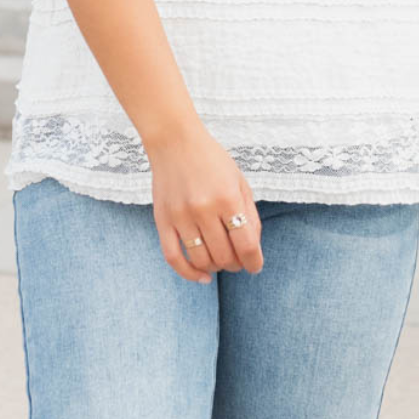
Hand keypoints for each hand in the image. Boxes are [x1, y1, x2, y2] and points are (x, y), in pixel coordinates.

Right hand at [145, 125, 263, 282]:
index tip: (255, 266)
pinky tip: (201, 277)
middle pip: (224, 256)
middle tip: (237, 260)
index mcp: (227, 198)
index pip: (246, 244)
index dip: (254, 262)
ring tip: (220, 262)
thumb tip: (253, 249)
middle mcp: (203, 209)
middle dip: (235, 264)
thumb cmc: (212, 161)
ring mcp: (181, 216)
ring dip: (216, 268)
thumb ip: (249, 214)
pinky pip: (174, 257)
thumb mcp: (240, 182)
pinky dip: (189, 273)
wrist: (175, 141)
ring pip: (201, 260)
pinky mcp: (162, 220)